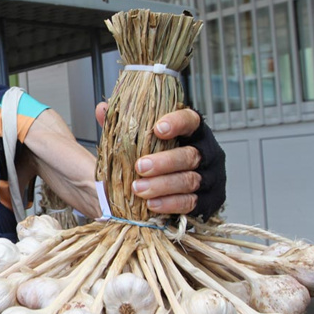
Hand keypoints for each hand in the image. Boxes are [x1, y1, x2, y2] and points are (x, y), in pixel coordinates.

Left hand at [96, 102, 225, 218]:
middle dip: (164, 162)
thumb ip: (125, 124)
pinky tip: (152, 204)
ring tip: (139, 189)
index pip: (191, 120)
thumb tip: (102, 109)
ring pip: (190, 181)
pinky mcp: (209, 201)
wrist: (171, 190)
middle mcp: (207, 153)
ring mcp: (210, 178)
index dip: (177, 123)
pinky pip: (191, 203)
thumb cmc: (157, 157)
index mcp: (193, 132)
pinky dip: (171, 204)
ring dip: (163, 185)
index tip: (158, 128)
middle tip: (140, 166)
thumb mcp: (142, 139)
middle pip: (190, 155)